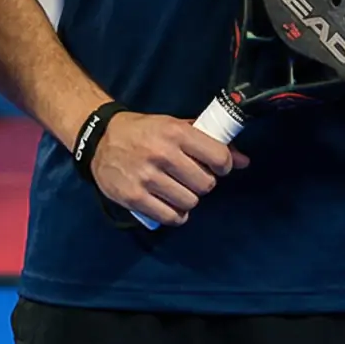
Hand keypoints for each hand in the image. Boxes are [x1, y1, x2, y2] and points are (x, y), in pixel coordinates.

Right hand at [90, 112, 248, 227]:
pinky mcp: (134, 197)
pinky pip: (170, 217)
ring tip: (177, 190)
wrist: (99, 139)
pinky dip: (175, 215)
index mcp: (175, 132)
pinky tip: (170, 205)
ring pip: (190, 202)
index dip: (223, 165)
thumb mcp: (174, 127)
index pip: (218, 157)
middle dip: (202, 183)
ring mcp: (147, 177)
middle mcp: (162, 154)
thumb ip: (208, 142)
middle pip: (206, 184)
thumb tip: (244, 161)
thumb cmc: (143, 132)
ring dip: (188, 199)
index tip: (216, 167)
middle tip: (191, 178)